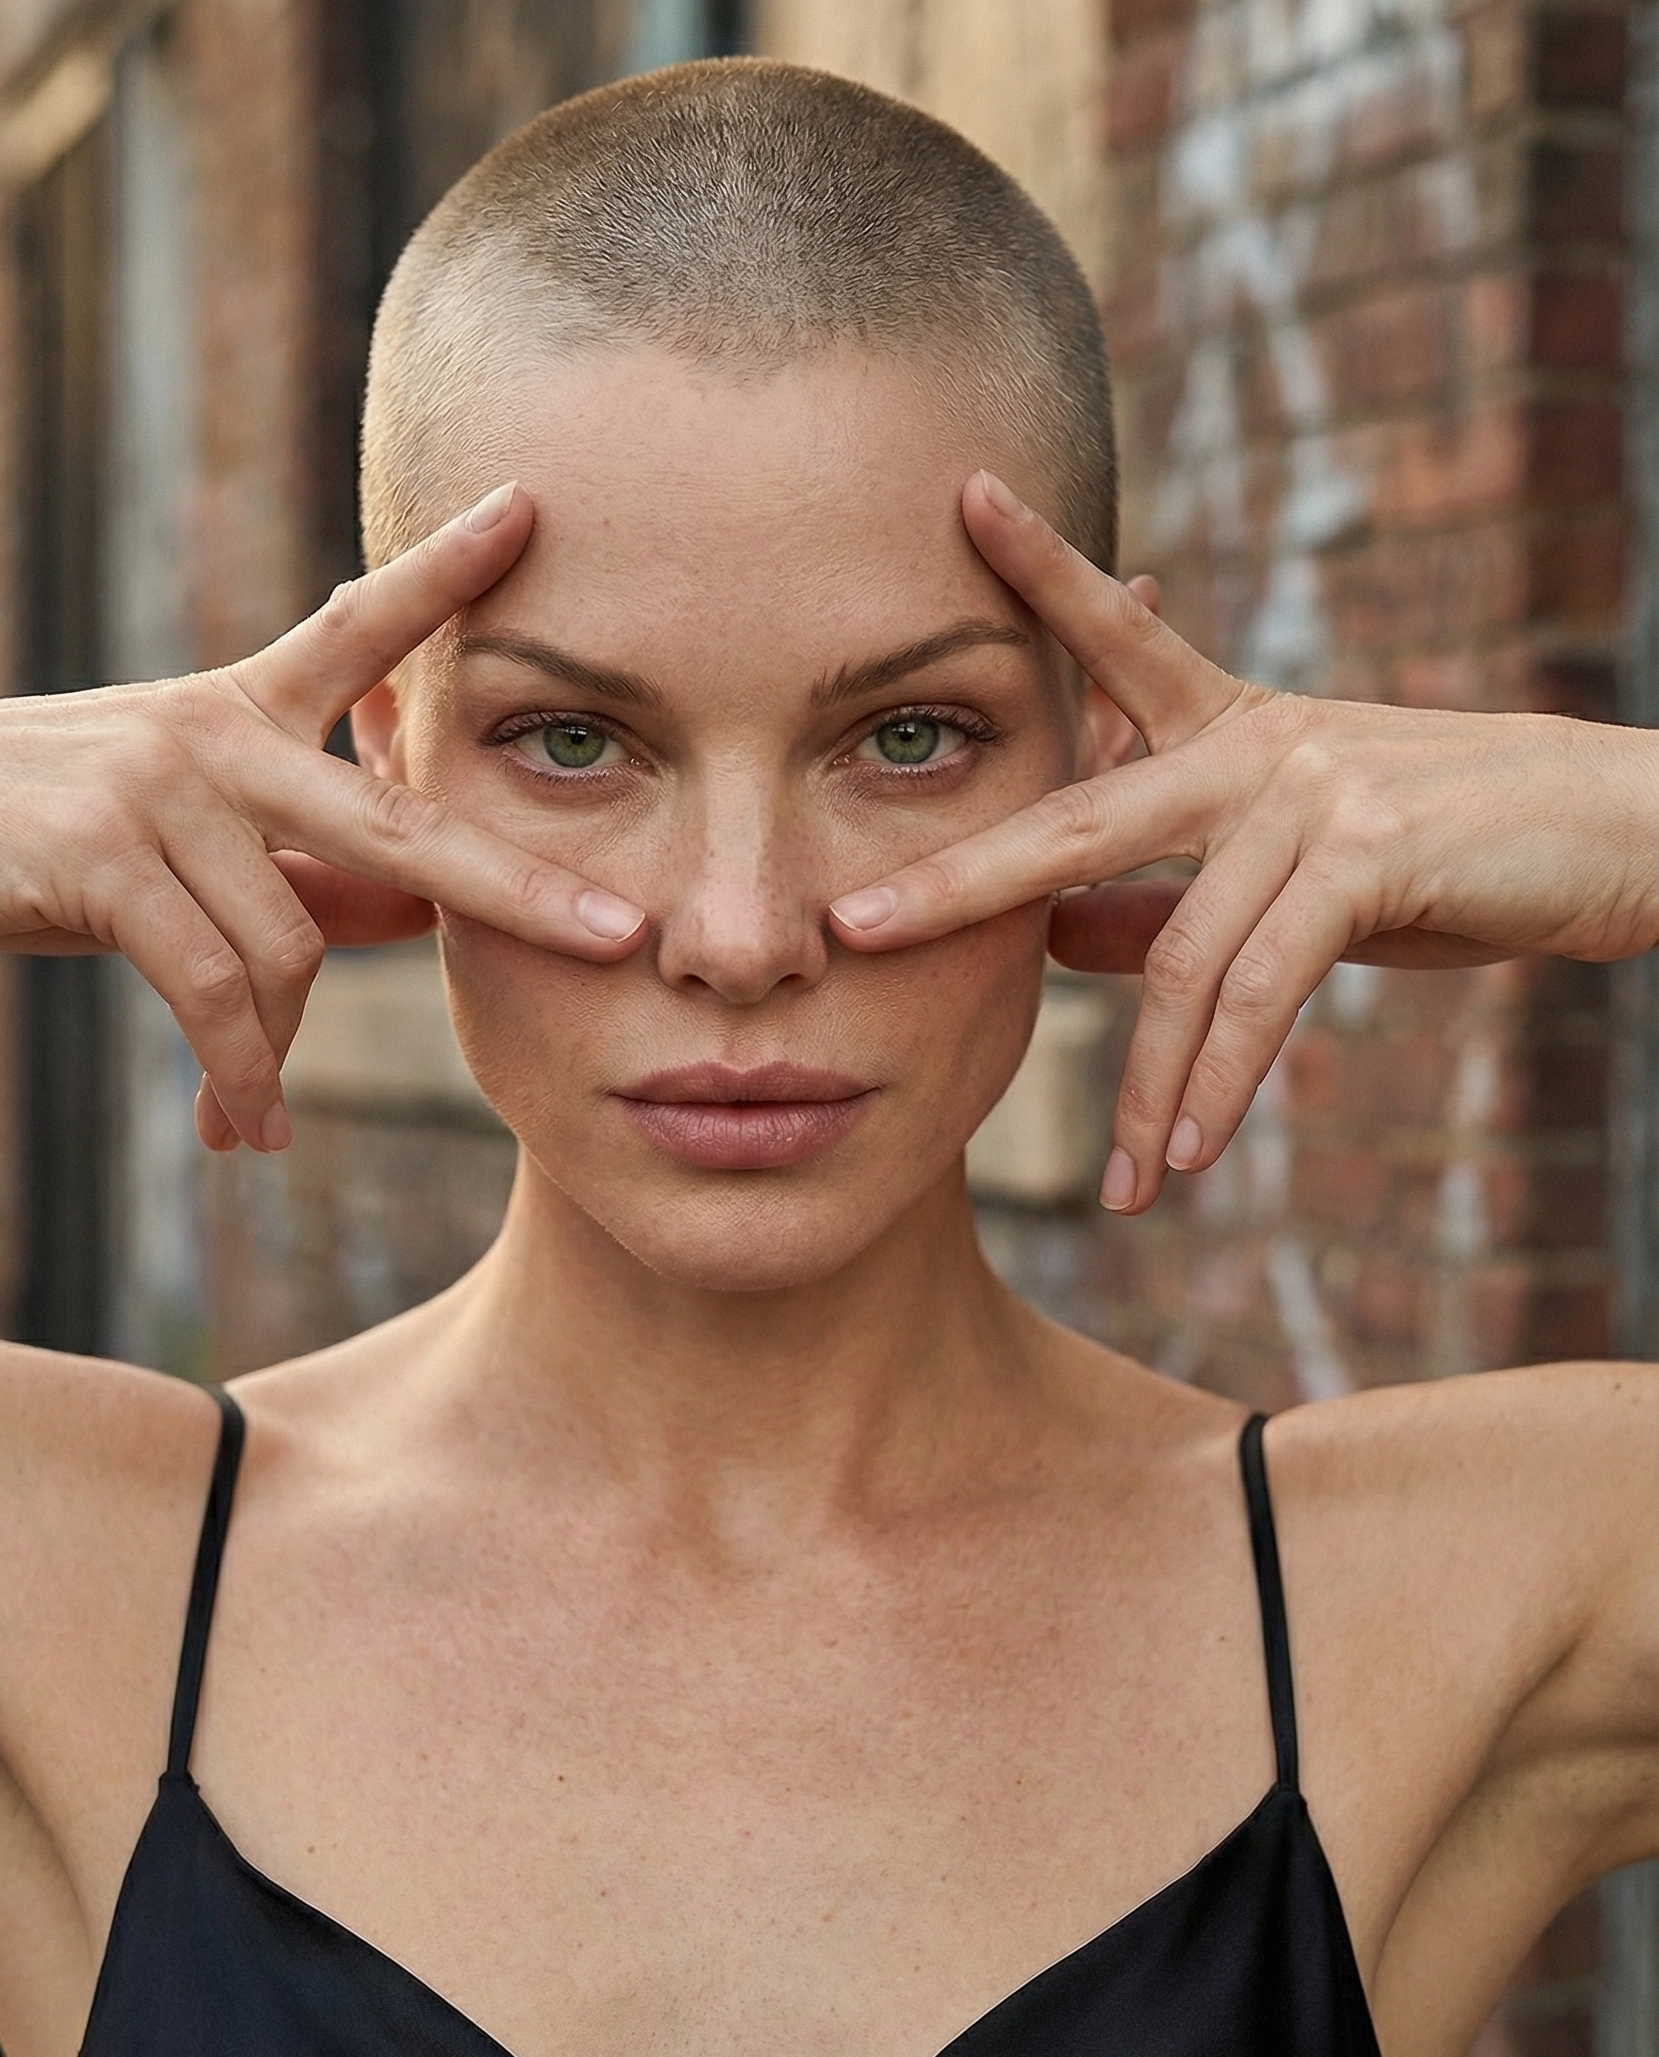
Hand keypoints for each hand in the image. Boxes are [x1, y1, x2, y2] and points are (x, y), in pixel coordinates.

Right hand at [0, 485, 645, 1152]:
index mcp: (233, 711)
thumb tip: (420, 911)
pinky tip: (234, 1133)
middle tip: (618, 937)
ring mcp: (157, 784)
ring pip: (287, 947)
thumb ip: (295, 869)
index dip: (447, 574)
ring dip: (274, 1057)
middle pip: (399, 822)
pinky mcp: (99, 855)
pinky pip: (212, 993)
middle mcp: (211, 731)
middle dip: (516, 888)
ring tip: (249, 1119)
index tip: (531, 511)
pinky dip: (234, 1079)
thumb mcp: (168, 839)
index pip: (360, 630)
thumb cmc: (16, 839)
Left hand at [830, 470, 1658, 1211]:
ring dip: (1148, 1085)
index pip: (1112, 638)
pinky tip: (1188, 1153)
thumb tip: (1054, 936)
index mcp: (1230, 724)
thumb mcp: (1295, 868)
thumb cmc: (1444, 853)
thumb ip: (1169, 898)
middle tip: (855, 931)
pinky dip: (1221, 1082)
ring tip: (1120, 1180)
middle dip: (960, 882)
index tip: (963, 494)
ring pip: (1183, 955)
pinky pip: (1261, 987)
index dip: (1037, 568)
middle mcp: (1255, 741)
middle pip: (1076, 821)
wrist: (1612, 833)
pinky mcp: (1367, 853)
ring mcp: (1310, 788)